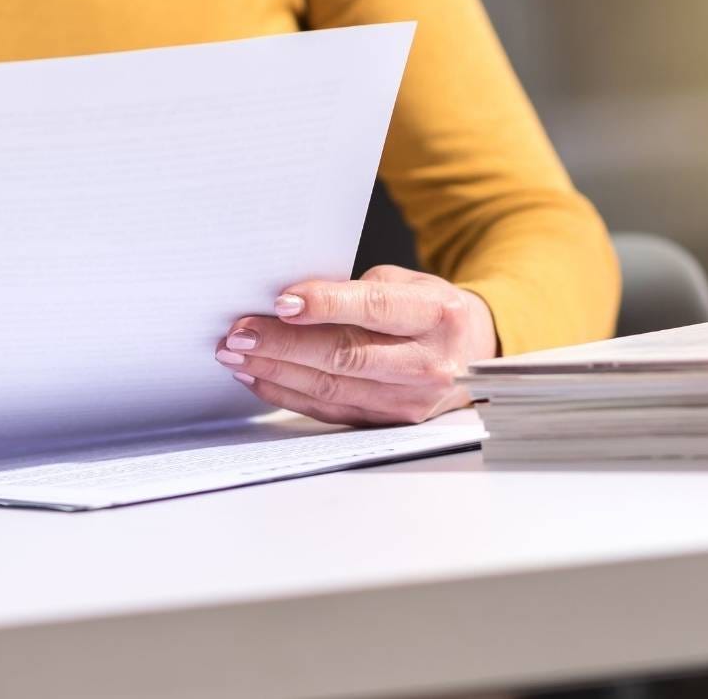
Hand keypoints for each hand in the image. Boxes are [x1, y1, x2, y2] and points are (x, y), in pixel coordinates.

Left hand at [216, 265, 497, 424]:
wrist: (471, 355)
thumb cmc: (431, 311)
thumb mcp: (407, 284)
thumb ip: (356, 292)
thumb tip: (288, 303)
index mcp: (438, 315)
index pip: (376, 310)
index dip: (326, 305)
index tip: (281, 302)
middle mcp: (429, 363)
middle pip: (346, 355)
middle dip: (284, 344)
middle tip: (239, 333)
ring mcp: (410, 400)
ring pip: (331, 387)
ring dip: (276, 370)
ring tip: (237, 354)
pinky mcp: (389, 422)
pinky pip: (329, 409)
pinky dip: (288, 392)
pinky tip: (259, 375)